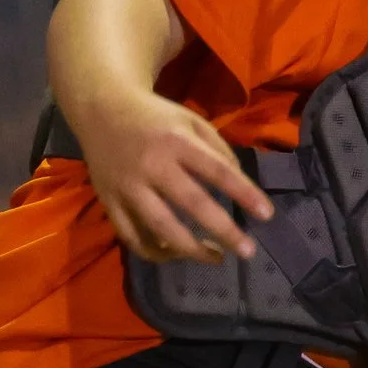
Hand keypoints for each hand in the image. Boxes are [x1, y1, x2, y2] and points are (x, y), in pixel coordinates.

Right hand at [76, 89, 272, 263]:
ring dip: (190, 249)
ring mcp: (127, 186)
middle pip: (191, 203)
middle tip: (248, 251)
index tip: (266, 214)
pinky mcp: (108, 201)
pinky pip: (130, 236)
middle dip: (223, 230)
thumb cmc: (157, 119)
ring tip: (217, 258)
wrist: (101, 109)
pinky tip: (176, 254)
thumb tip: (239, 186)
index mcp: (177, 142)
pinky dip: (153, 252)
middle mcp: (152, 165)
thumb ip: (218, 151)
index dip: (244, 193)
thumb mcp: (192, 121)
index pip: (217, 171)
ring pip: (159, 227)